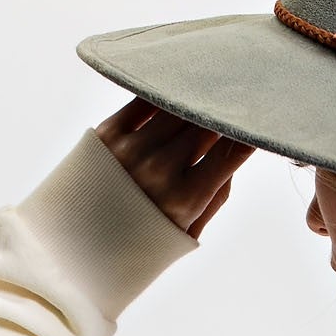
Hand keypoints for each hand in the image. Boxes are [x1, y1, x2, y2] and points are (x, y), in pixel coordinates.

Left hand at [93, 95, 254, 239]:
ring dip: (195, 98)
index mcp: (185, 200)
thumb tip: (235, 153)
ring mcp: (132, 150)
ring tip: (209, 88)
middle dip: (222, 112)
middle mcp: (160, 171)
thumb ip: (215, 195)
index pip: (231, 153)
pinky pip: (144, 100)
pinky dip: (164, 93)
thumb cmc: (140, 243)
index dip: (248, 132)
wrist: (76, 247)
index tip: (258, 121)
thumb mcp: (185, 233)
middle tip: (237, 98)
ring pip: (176, 108)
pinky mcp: (108, 134)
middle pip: (205, 125)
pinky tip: (175, 87)